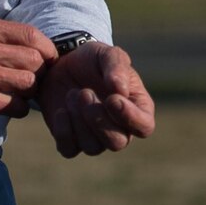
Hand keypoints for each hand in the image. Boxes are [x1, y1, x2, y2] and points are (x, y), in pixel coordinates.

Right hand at [0, 14, 56, 130]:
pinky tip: (3, 105)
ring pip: (29, 84)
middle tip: (31, 80)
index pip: (32, 35)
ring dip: (28, 92)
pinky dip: (16, 108)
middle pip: (35, 60)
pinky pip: (17, 106)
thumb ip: (1, 36)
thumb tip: (42, 46)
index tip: (49, 59)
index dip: (48, 49)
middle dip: (39, 72)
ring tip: (15, 93)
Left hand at [39, 42, 155, 158]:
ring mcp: (95, 137)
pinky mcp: (71, 140)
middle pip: (118, 142)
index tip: (112, 99)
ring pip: (93, 148)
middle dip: (99, 120)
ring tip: (72, 94)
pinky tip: (61, 110)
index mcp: (136, 107)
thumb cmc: (93, 60)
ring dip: (80, 121)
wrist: (63, 64)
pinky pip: (69, 150)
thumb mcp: (107, 55)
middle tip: (85, 92)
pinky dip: (64, 131)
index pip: (144, 126)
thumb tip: (120, 90)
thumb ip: (117, 67)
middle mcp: (119, 128)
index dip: (130, 118)